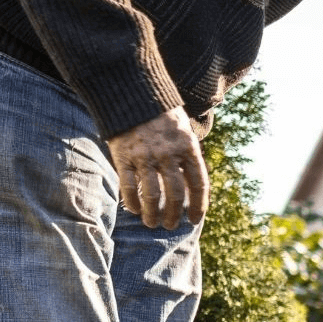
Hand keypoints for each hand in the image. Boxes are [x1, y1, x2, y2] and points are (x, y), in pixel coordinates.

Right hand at [105, 107, 208, 228]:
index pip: (198, 184)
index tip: (194, 220)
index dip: (198, 206)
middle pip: (175, 194)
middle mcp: (168, 154)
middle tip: (170, 225)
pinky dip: (133, 202)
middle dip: (173, 215)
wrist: (133, 95)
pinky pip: (129, 187)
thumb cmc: (163, 118)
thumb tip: (192, 190)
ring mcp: (145, 156)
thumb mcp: (184, 133)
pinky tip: (135, 210)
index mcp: (188, 148)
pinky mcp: (124, 156)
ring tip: (152, 223)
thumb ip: (188, 158)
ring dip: (153, 214)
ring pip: (152, 195)